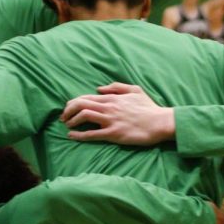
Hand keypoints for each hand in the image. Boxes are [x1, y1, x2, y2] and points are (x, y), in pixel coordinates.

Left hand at [60, 83, 174, 145]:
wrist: (161, 122)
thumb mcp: (135, 90)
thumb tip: (99, 88)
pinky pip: (92, 134)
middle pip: (81, 104)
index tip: (67, 108)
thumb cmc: (149, 107)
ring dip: (72, 120)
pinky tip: (72, 136)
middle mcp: (109, 107)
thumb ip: (116, 87)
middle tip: (63, 117)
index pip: (86, 97)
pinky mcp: (114, 134)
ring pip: (84, 116)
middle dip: (68, 110)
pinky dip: (79, 135)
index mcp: (112, 98)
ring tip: (67, 125)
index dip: (73, 102)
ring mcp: (111, 120)